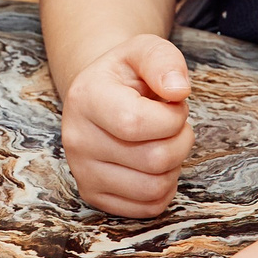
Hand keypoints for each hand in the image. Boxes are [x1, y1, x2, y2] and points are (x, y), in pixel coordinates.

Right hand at [59, 33, 193, 215]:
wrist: (99, 96)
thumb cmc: (127, 75)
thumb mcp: (144, 50)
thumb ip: (164, 61)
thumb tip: (178, 91)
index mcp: (85, 98)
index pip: (137, 123)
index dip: (172, 117)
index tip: (171, 103)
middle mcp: (77, 139)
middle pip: (154, 160)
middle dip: (180, 140)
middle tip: (171, 123)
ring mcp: (82, 171)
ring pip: (154, 188)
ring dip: (173, 165)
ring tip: (161, 141)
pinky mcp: (93, 195)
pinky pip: (148, 207)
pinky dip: (164, 187)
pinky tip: (153, 163)